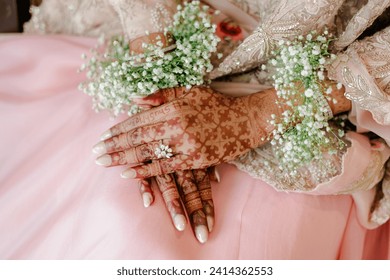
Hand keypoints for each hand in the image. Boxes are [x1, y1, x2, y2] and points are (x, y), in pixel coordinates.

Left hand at [94, 86, 270, 177]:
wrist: (247, 120)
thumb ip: (162, 94)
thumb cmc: (217, 104)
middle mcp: (177, 124)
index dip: (118, 129)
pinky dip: (146, 171)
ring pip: (148, 153)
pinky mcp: (196, 160)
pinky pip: (166, 167)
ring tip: (103, 163)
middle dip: (113, 146)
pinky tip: (128, 174)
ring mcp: (186, 143)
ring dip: (122, 159)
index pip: (139, 119)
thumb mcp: (190, 91)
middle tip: (94, 154)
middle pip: (138, 137)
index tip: (102, 137)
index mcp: (174, 106)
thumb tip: (134, 99)